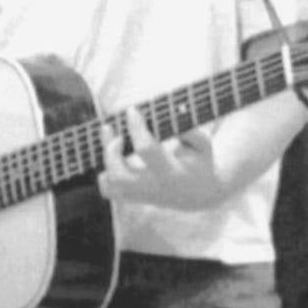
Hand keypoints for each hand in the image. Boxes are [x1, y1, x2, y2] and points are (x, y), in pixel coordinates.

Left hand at [97, 105, 222, 210]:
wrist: (203, 193)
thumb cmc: (201, 161)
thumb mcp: (204, 144)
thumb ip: (190, 131)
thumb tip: (173, 114)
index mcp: (172, 173)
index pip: (145, 149)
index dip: (136, 127)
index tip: (131, 110)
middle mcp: (154, 187)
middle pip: (119, 175)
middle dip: (110, 151)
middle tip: (116, 133)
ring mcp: (142, 195)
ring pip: (111, 184)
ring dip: (105, 160)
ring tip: (111, 139)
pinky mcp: (134, 197)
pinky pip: (108, 190)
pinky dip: (104, 172)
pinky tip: (113, 154)